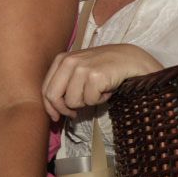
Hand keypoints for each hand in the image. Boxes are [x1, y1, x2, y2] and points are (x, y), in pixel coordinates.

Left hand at [41, 44, 162, 119]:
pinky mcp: (95, 76)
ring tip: (98, 91)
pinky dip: (100, 100)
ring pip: (73, 101)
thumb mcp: (79, 70)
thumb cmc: (104, 68)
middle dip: (64, 109)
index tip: (56, 117)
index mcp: (61, 59)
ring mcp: (82, 68)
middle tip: (75, 113)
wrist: (131, 59)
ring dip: (87, 101)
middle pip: (54, 96)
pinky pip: (90, 101)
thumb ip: (65, 84)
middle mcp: (69, 62)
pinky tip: (107, 89)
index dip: (50, 107)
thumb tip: (54, 112)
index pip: (46, 89)